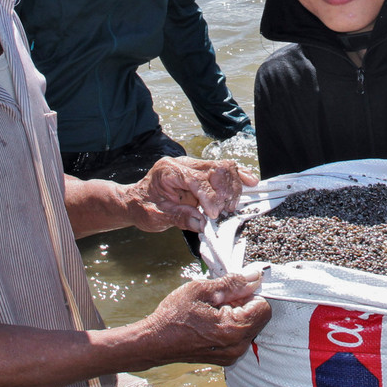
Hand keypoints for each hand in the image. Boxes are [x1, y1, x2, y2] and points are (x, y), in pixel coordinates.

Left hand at [124, 156, 259, 231]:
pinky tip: (250, 183)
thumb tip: (201, 223)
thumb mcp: (155, 216)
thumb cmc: (142, 207)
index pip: (198, 178)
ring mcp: (194, 166)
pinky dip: (238, 177)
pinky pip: (224, 170)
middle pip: (215, 168)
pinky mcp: (203, 173)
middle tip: (224, 211)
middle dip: (225, 191)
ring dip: (232, 187)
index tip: (213, 214)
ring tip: (230, 207)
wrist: (135, 201)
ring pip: (224, 167)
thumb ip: (178, 217)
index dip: (210, 196)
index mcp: (169, 170)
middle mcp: (184, 163)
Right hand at [140, 270, 270, 366]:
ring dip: (237, 315)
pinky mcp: (226, 358)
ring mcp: (232, 355)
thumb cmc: (174, 316)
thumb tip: (254, 277)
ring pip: (249, 327)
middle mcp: (237, 346)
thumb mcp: (202, 290)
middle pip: (258, 318)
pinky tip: (211, 322)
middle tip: (219, 300)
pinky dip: (231, 326)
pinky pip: (239, 337)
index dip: (250, 294)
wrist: (154, 341)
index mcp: (234, 329)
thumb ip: (233, 283)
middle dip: (244, 304)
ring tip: (213, 311)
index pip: (264, 307)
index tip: (232, 291)